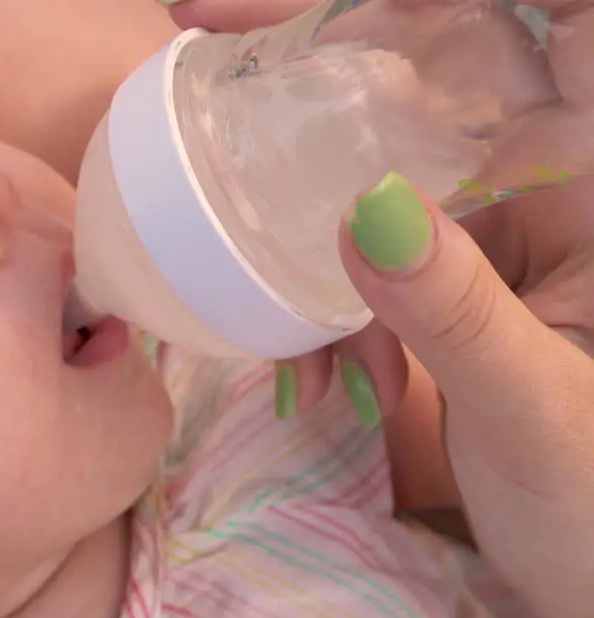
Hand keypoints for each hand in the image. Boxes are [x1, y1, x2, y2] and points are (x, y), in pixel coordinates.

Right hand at [172, 0, 593, 617]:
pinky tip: (311, 339)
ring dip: (313, 178)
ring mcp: (498, 225)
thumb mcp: (539, 415)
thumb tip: (364, 209)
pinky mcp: (451, 274)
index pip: (562, 21)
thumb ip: (458, 314)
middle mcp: (556, 179)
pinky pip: (368, 232)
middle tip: (219, 33)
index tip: (335, 3)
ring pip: (391, 147)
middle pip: (447, 62)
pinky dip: (321, 271)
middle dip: (337, 44)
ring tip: (252, 202)